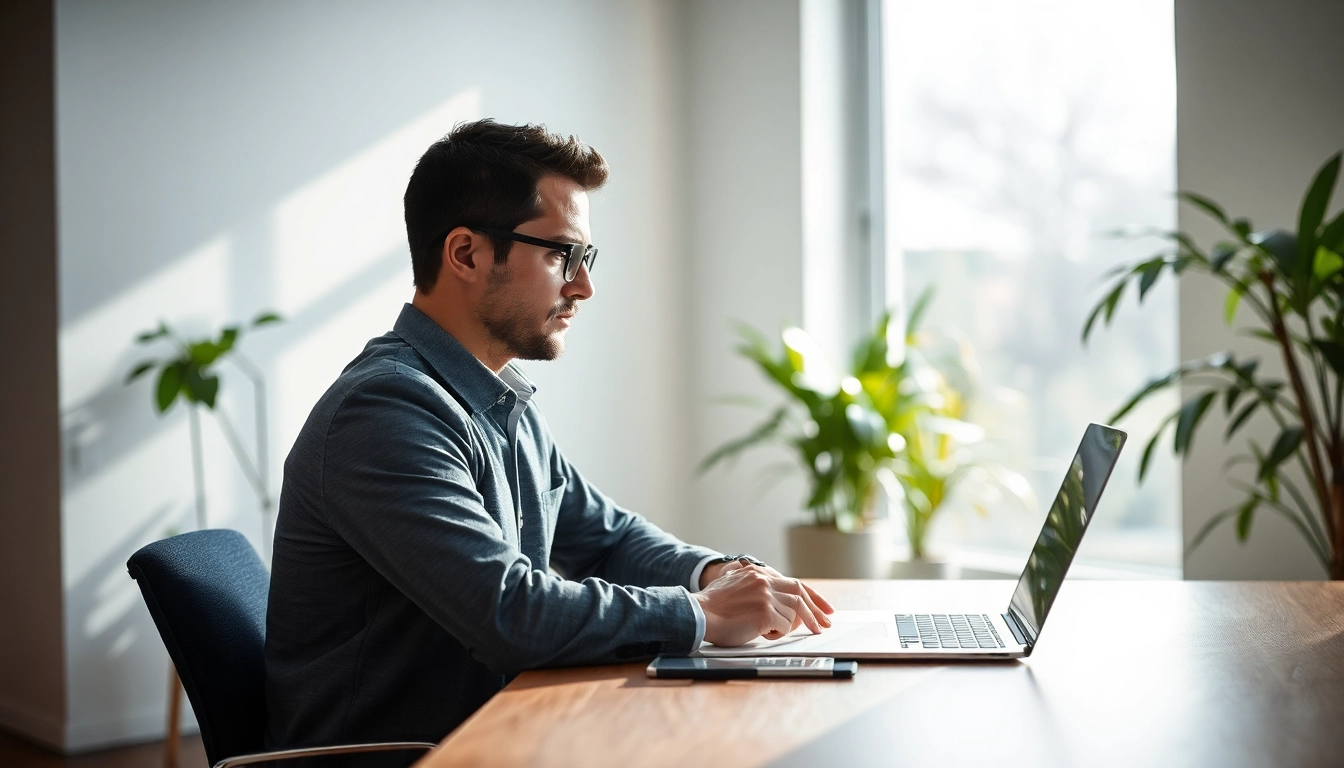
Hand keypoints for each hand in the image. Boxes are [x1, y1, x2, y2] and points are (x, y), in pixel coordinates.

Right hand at [693, 562, 834, 646]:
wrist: (698, 614)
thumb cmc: (711, 606)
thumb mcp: (732, 583)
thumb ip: (751, 584)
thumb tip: (769, 595)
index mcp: (758, 573)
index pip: (795, 584)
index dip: (813, 597)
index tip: (825, 609)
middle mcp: (765, 581)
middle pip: (800, 596)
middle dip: (816, 613)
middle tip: (825, 625)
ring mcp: (766, 596)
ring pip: (792, 614)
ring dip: (786, 626)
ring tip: (769, 631)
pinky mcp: (765, 612)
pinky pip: (784, 627)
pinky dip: (778, 634)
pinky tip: (763, 634)